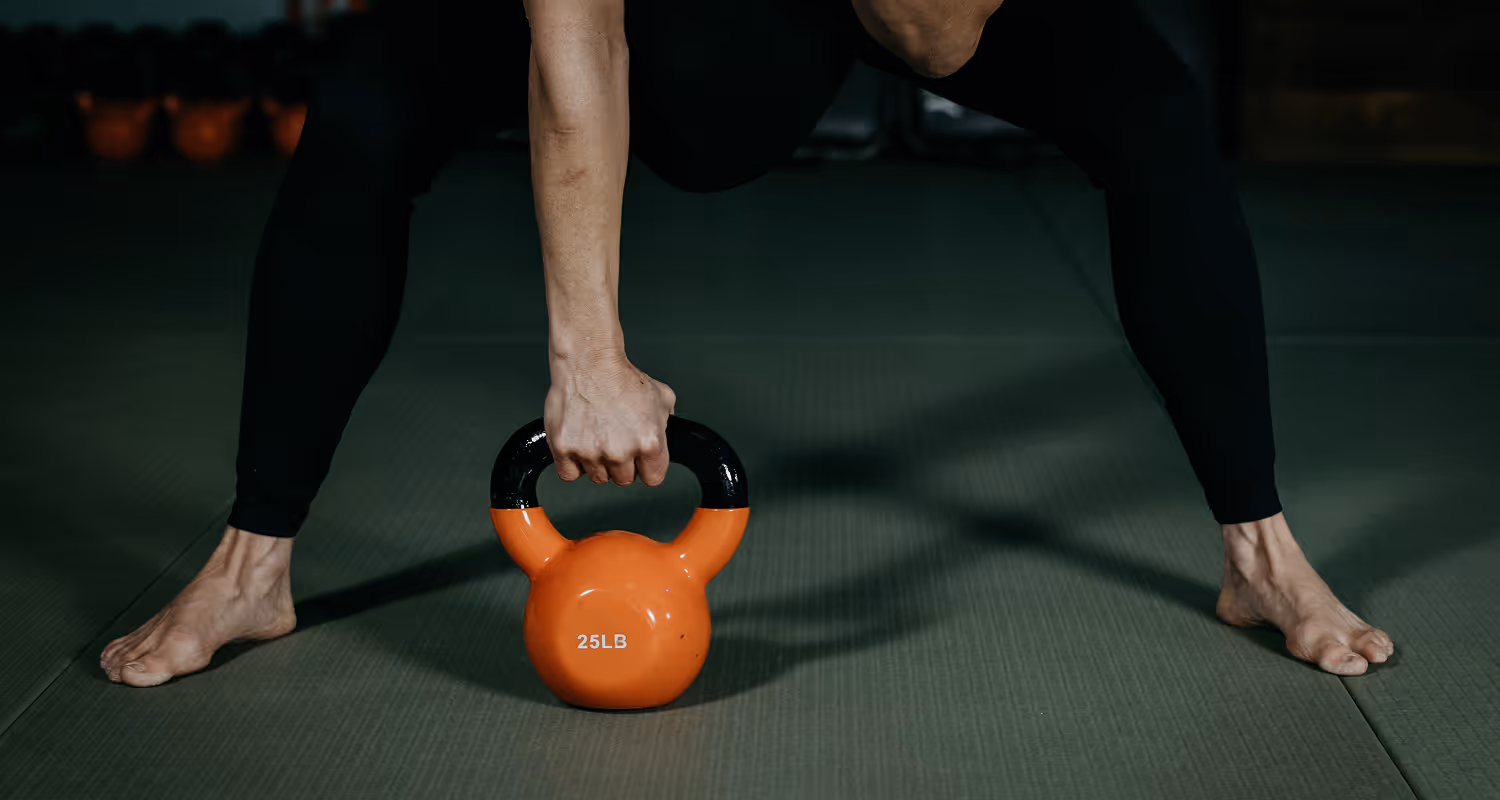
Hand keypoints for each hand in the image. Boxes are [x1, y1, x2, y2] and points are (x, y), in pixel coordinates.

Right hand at [544, 354, 675, 485]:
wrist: (589, 362)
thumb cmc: (620, 377)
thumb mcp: (661, 398)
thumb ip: (667, 424)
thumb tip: (666, 434)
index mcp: (649, 442)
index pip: (653, 478)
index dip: (646, 468)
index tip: (640, 461)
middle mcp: (620, 451)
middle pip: (623, 479)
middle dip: (621, 464)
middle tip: (615, 440)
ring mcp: (590, 452)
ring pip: (597, 477)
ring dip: (597, 462)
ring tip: (596, 436)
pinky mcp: (564, 449)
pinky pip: (570, 474)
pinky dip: (573, 464)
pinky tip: (579, 445)